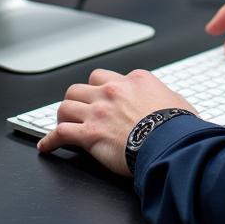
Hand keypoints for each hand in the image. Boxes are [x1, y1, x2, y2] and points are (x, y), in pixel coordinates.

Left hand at [37, 68, 195, 175]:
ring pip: (66, 106)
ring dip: (63, 116)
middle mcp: (112, 91)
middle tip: (80, 110)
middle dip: (79, 99)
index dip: (102, 90)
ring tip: (63, 124)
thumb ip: (165, 98)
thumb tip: (169, 103)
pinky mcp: (89, 134)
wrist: (170, 143)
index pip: (107, 78)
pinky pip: (60, 133)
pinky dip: (50, 140)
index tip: (102, 100)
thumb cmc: (178, 126)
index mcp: (134, 80)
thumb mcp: (177, 101)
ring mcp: (99, 111)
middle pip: (82, 87)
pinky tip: (46, 146)